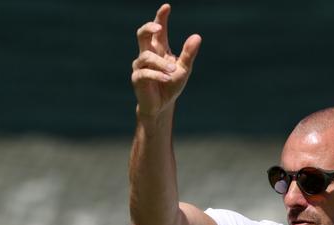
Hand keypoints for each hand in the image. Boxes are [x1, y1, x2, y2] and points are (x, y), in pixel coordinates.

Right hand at [132, 4, 201, 119]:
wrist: (161, 106)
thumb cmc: (171, 84)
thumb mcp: (184, 69)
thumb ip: (188, 54)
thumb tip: (196, 36)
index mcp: (159, 49)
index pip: (158, 30)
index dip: (161, 17)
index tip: (167, 7)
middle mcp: (147, 54)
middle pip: (142, 34)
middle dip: (148, 27)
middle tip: (158, 27)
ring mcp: (140, 66)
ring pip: (146, 56)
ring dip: (161, 62)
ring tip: (173, 70)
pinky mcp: (137, 79)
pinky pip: (144, 73)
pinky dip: (157, 74)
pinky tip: (167, 78)